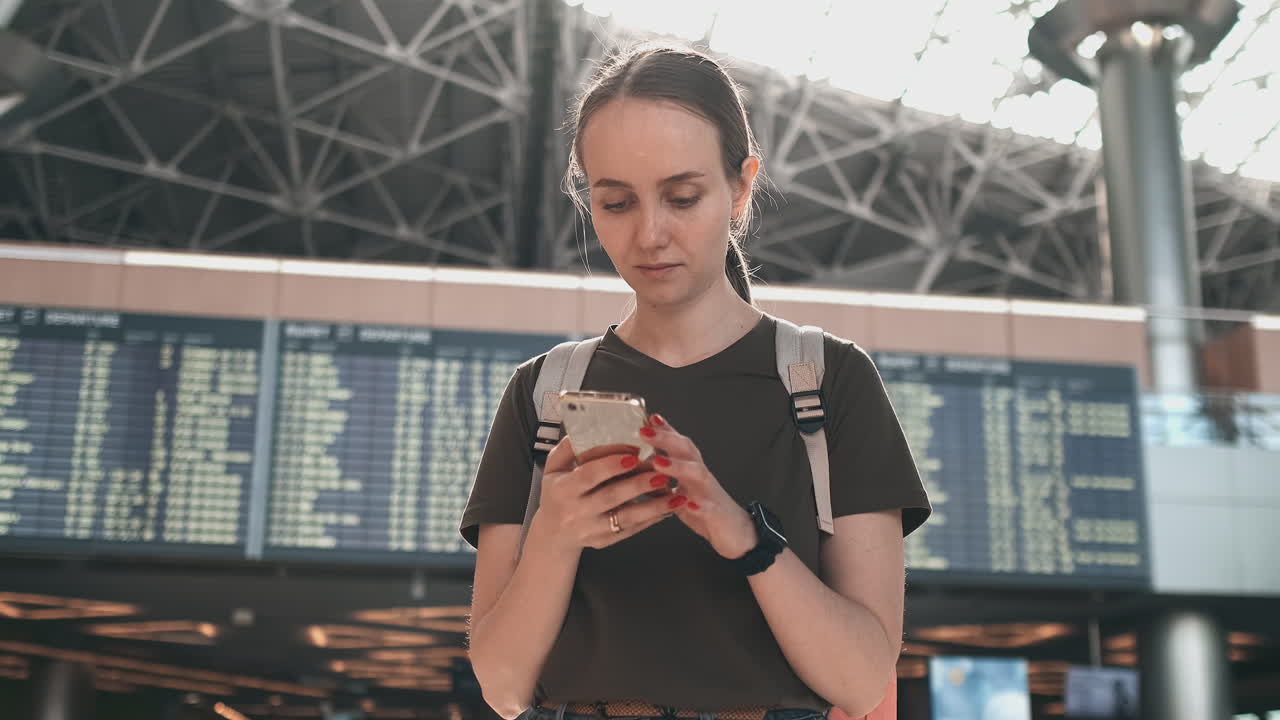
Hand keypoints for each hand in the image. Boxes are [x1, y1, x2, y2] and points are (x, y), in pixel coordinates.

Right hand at [532, 437, 675, 554]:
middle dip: (639, 484)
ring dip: (653, 505)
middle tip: (662, 472)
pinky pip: (632, 530)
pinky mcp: (605, 541)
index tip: (633, 455)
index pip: (589, 475)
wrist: (553, 532)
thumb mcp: (553, 468)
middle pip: (612, 497)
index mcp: (562, 490)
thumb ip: (568, 448)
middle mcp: (576, 512)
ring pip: (627, 518)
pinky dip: (652, 518)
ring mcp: (591, 530)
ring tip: (674, 493)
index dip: (611, 465)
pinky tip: (667, 506)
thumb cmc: (556, 494)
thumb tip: (584, 429)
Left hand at [639, 414, 757, 559]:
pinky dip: (698, 505)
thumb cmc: (705, 509)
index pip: (677, 443)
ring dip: (677, 466)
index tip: (648, 417)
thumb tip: (637, 467)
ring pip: (697, 473)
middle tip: (645, 431)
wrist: (736, 532)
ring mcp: (709, 492)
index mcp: (690, 470)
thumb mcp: (680, 490)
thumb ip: (662, 478)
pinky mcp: (716, 512)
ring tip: (658, 462)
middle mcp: (700, 476)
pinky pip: (708, 507)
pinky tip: (688, 504)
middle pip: (686, 450)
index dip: (664, 429)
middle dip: (666, 439)